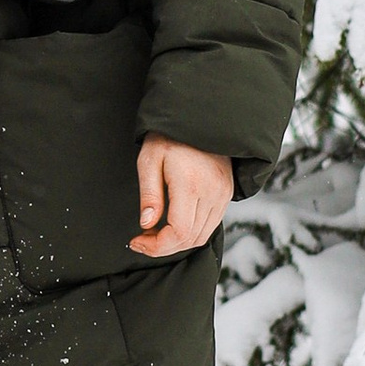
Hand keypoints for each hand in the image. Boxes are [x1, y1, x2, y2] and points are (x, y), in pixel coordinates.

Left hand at [131, 137, 234, 258]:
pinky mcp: (227, 193)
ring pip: (202, 236)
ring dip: (177, 241)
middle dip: (163, 246)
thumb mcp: (149, 160)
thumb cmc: (168, 136)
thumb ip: (149, 195)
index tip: (137, 241)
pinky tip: (173, 223)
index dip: (156, 246)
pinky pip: (210, 224)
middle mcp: (212, 192)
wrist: (198, 118)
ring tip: (155, 232)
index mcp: (191, 184)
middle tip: (142, 238)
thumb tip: (147, 225)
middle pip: (190, 239)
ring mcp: (223, 194)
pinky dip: (191, 231)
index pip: (179, 232)